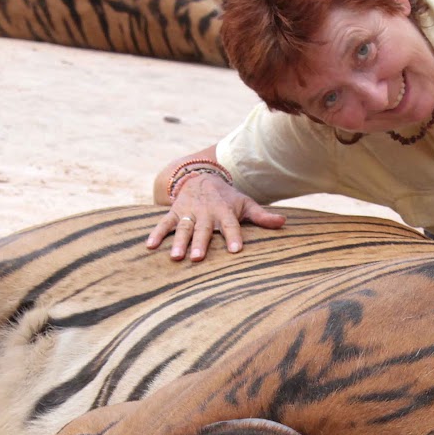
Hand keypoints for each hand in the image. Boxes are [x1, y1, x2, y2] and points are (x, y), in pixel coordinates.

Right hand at [145, 174, 285, 262]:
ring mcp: (188, 211)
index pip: (231, 225)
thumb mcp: (245, 203)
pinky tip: (150, 246)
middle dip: (201, 243)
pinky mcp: (174, 212)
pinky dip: (157, 233)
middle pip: (203, 229)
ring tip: (176, 257)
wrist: (201, 176)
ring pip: (183, 228)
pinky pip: (164, 223)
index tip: (236, 250)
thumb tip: (283, 223)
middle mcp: (206, 212)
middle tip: (198, 258)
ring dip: (179, 242)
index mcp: (224, 211)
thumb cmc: (227, 198)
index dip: (233, 236)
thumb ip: (262, 216)